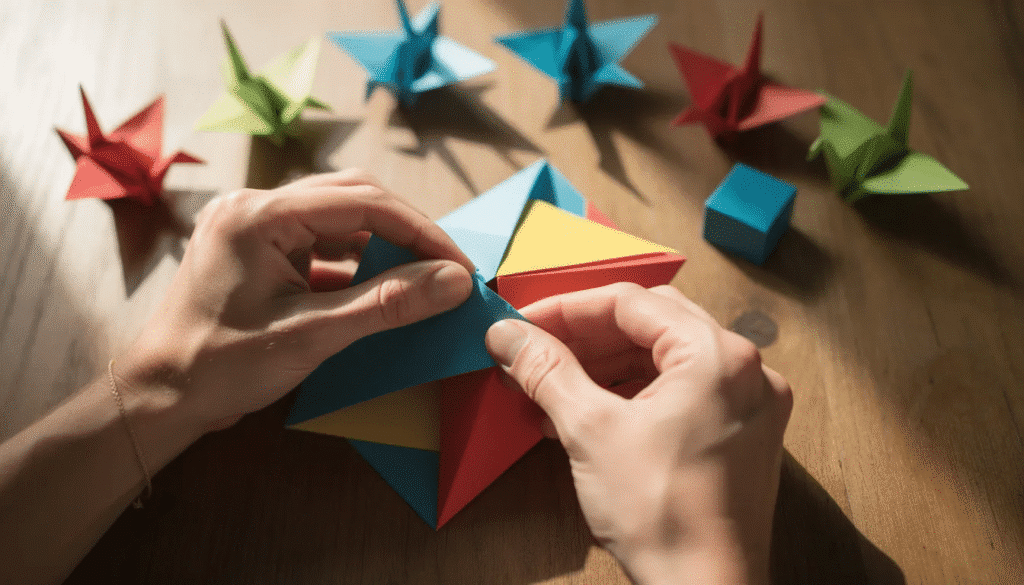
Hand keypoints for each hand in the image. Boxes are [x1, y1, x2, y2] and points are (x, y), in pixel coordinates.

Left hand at [121, 169, 474, 433]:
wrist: (159, 397)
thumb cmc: (221, 367)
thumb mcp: (312, 336)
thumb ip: (386, 304)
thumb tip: (455, 281)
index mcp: (258, 215)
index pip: (362, 202)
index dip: (420, 232)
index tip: (460, 266)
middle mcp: (254, 206)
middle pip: (353, 198)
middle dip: (406, 233)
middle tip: (447, 270)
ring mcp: (254, 226)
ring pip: (339, 219)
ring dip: (383, 248)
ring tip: (422, 280)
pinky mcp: (258, 249)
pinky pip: (320, 243)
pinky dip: (355, 265)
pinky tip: (381, 290)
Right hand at [485, 284, 791, 584]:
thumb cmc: (663, 516)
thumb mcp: (590, 431)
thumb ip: (546, 370)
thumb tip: (508, 334)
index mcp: (717, 355)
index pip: (630, 303)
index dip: (567, 309)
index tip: (524, 324)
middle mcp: (745, 370)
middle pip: (651, 325)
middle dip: (585, 337)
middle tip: (536, 350)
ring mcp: (749, 404)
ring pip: (664, 360)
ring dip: (605, 367)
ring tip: (552, 388)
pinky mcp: (741, 436)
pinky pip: (680, 393)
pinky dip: (632, 395)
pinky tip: (587, 415)